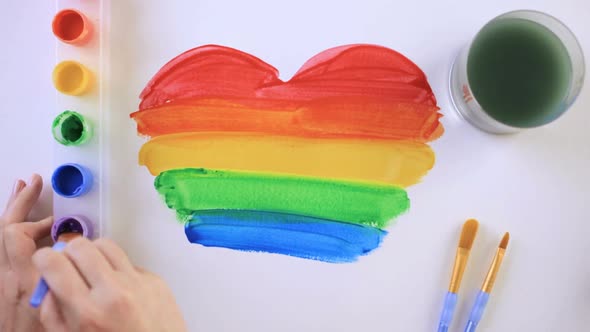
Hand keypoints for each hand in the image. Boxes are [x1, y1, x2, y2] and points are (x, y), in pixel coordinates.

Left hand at [0, 174, 52, 331]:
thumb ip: (65, 276)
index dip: (37, 222)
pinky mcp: (0, 282)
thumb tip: (72, 252)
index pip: (15, 234)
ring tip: (20, 191)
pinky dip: (9, 227)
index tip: (56, 222)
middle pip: (4, 227)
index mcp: (20, 278)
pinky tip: (18, 222)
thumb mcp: (58, 306)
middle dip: (19, 202)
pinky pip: (2, 245)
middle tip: (32, 183)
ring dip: (11, 210)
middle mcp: (4, 275)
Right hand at [33, 237, 186, 331]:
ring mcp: (138, 283)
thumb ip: (53, 313)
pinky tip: (119, 288)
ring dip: (94, 254)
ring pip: (106, 245)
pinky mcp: (156, 280)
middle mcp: (114, 293)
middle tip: (69, 266)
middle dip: (68, 253)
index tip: (45, 262)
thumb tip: (49, 281)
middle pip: (80, 246)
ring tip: (92, 272)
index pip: (54, 264)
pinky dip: (118, 270)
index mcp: (88, 313)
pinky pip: (128, 263)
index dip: (43, 259)